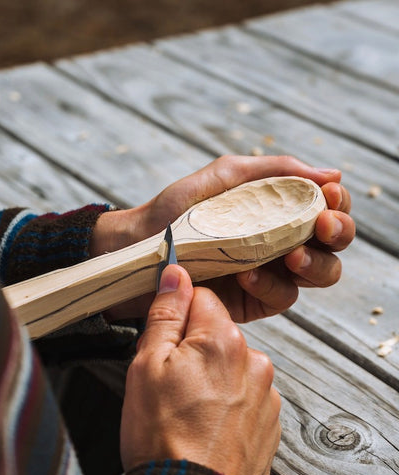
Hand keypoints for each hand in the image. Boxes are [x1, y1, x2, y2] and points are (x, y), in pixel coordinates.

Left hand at [91, 155, 355, 321]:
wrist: (141, 245)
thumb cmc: (177, 208)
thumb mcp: (224, 176)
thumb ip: (274, 171)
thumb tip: (332, 173)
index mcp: (278, 209)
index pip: (324, 207)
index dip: (337, 203)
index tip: (329, 195)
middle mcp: (281, 240)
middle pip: (332, 243)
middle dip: (337, 232)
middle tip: (322, 226)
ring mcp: (270, 272)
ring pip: (320, 274)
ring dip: (315, 263)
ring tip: (291, 255)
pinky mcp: (254, 300)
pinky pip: (281, 296)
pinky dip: (271, 285)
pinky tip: (248, 274)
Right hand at [120, 265, 280, 474]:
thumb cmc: (164, 437)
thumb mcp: (148, 364)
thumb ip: (166, 313)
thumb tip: (176, 275)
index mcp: (223, 339)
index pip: (201, 296)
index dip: (178, 312)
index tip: (166, 334)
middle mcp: (254, 360)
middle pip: (216, 331)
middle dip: (193, 345)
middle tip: (171, 379)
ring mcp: (266, 392)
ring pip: (230, 362)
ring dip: (211, 374)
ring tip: (189, 407)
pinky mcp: (269, 419)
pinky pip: (244, 391)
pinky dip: (227, 399)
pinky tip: (207, 422)